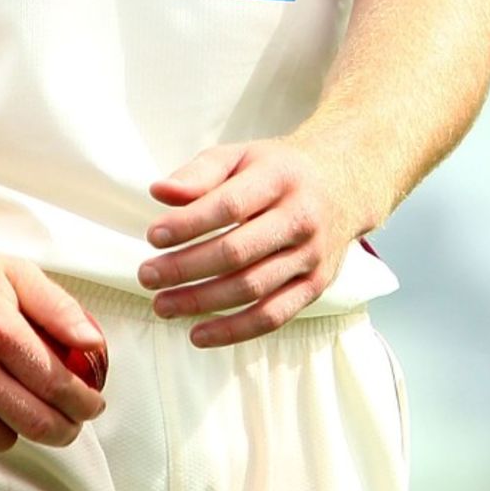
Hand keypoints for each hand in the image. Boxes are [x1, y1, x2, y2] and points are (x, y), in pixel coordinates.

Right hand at [0, 238, 107, 454]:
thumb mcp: (11, 273)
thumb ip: (58, 308)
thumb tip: (93, 344)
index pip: (59, 385)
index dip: (85, 403)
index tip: (92, 405)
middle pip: (37, 424)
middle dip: (65, 429)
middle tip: (70, 422)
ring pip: (1, 439)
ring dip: (16, 426)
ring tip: (11, 400)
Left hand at [137, 139, 354, 346]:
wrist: (342, 186)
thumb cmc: (276, 171)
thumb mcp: (241, 156)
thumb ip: (200, 172)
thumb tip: (160, 192)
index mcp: (279, 178)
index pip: (229, 205)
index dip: (189, 223)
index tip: (152, 236)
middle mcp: (300, 218)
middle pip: (238, 252)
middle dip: (186, 268)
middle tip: (147, 276)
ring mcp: (311, 256)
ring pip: (253, 288)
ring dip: (202, 302)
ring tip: (162, 306)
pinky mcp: (316, 286)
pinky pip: (274, 316)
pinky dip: (234, 331)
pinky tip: (198, 334)